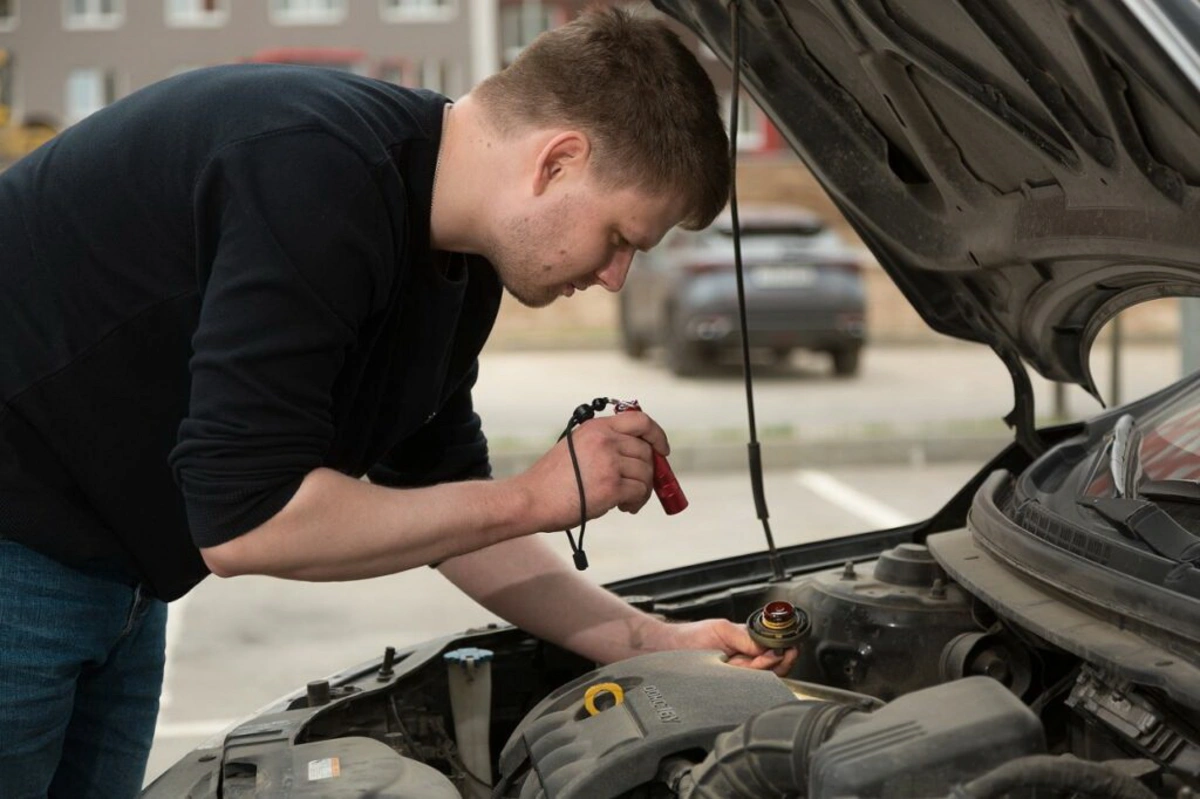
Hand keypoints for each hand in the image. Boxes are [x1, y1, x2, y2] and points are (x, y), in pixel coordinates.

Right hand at [515, 411, 671, 532]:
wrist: (531, 499)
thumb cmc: (550, 480)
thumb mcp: (576, 447)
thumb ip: (603, 443)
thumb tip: (638, 454)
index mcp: (596, 428)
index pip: (640, 420)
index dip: (657, 435)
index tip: (662, 449)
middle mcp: (605, 440)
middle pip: (646, 451)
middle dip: (649, 471)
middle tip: (638, 487)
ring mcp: (609, 462)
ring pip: (646, 473)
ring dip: (643, 490)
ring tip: (628, 501)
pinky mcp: (611, 486)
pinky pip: (640, 492)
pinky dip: (637, 502)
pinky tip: (625, 508)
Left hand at [659, 619, 798, 676]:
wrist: (668, 649)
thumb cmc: (691, 637)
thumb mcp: (722, 629)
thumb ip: (746, 636)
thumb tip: (768, 646)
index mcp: (747, 644)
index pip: (774, 651)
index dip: (783, 651)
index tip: (788, 649)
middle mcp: (745, 660)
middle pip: (774, 667)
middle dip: (777, 661)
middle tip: (773, 656)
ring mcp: (738, 674)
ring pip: (763, 677)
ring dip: (763, 668)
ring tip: (754, 660)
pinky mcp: (729, 685)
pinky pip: (747, 687)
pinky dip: (751, 678)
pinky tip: (748, 671)